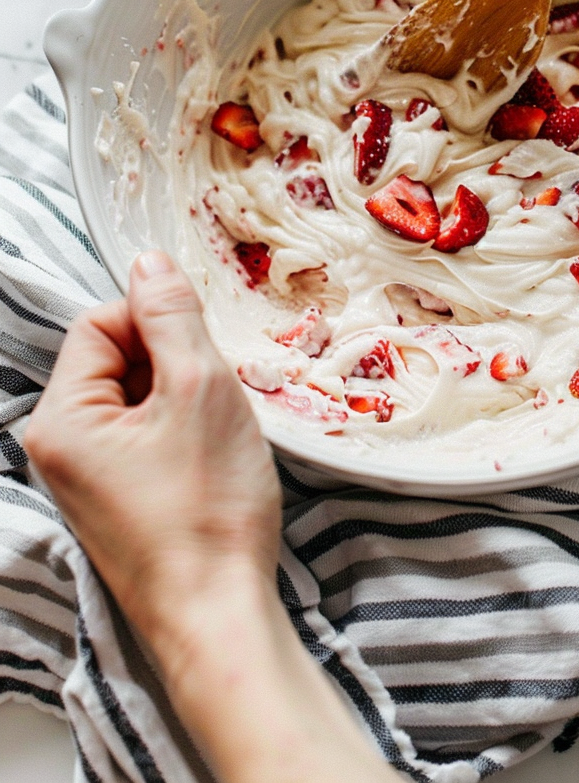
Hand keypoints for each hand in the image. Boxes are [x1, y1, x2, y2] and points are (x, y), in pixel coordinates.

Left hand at [24, 252, 394, 782]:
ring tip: (218, 434)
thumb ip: (172, 315)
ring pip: (139, 395)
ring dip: (185, 396)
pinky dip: (185, 432)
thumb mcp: (200, 388)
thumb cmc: (207, 510)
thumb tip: (150, 262)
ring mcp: (88, 477)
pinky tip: (214, 458)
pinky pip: (147, 435)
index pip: (101, 322)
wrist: (219, 616)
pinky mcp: (119, 499)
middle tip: (216, 396)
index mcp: (61, 418)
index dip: (157, 321)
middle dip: (174, 361)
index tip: (203, 349)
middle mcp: (60, 447)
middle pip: (117, 357)